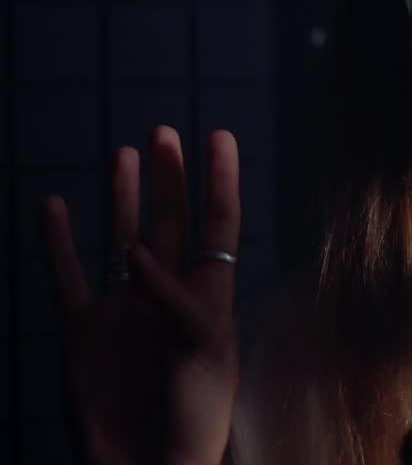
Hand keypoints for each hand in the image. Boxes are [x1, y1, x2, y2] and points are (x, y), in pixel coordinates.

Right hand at [41, 127, 241, 464]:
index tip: (217, 136)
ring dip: (123, 197)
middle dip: (171, 178)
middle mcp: (167, 293)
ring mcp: (124, 309)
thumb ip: (177, 300)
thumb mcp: (204, 353)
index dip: (219, 180)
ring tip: (125, 153)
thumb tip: (135, 255)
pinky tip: (55, 205)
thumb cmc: (195, 416)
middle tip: (164, 132)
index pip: (219, 224)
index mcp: (209, 295)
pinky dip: (59, 242)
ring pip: (122, 237)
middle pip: (170, 221)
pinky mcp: (85, 332)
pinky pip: (68, 275)